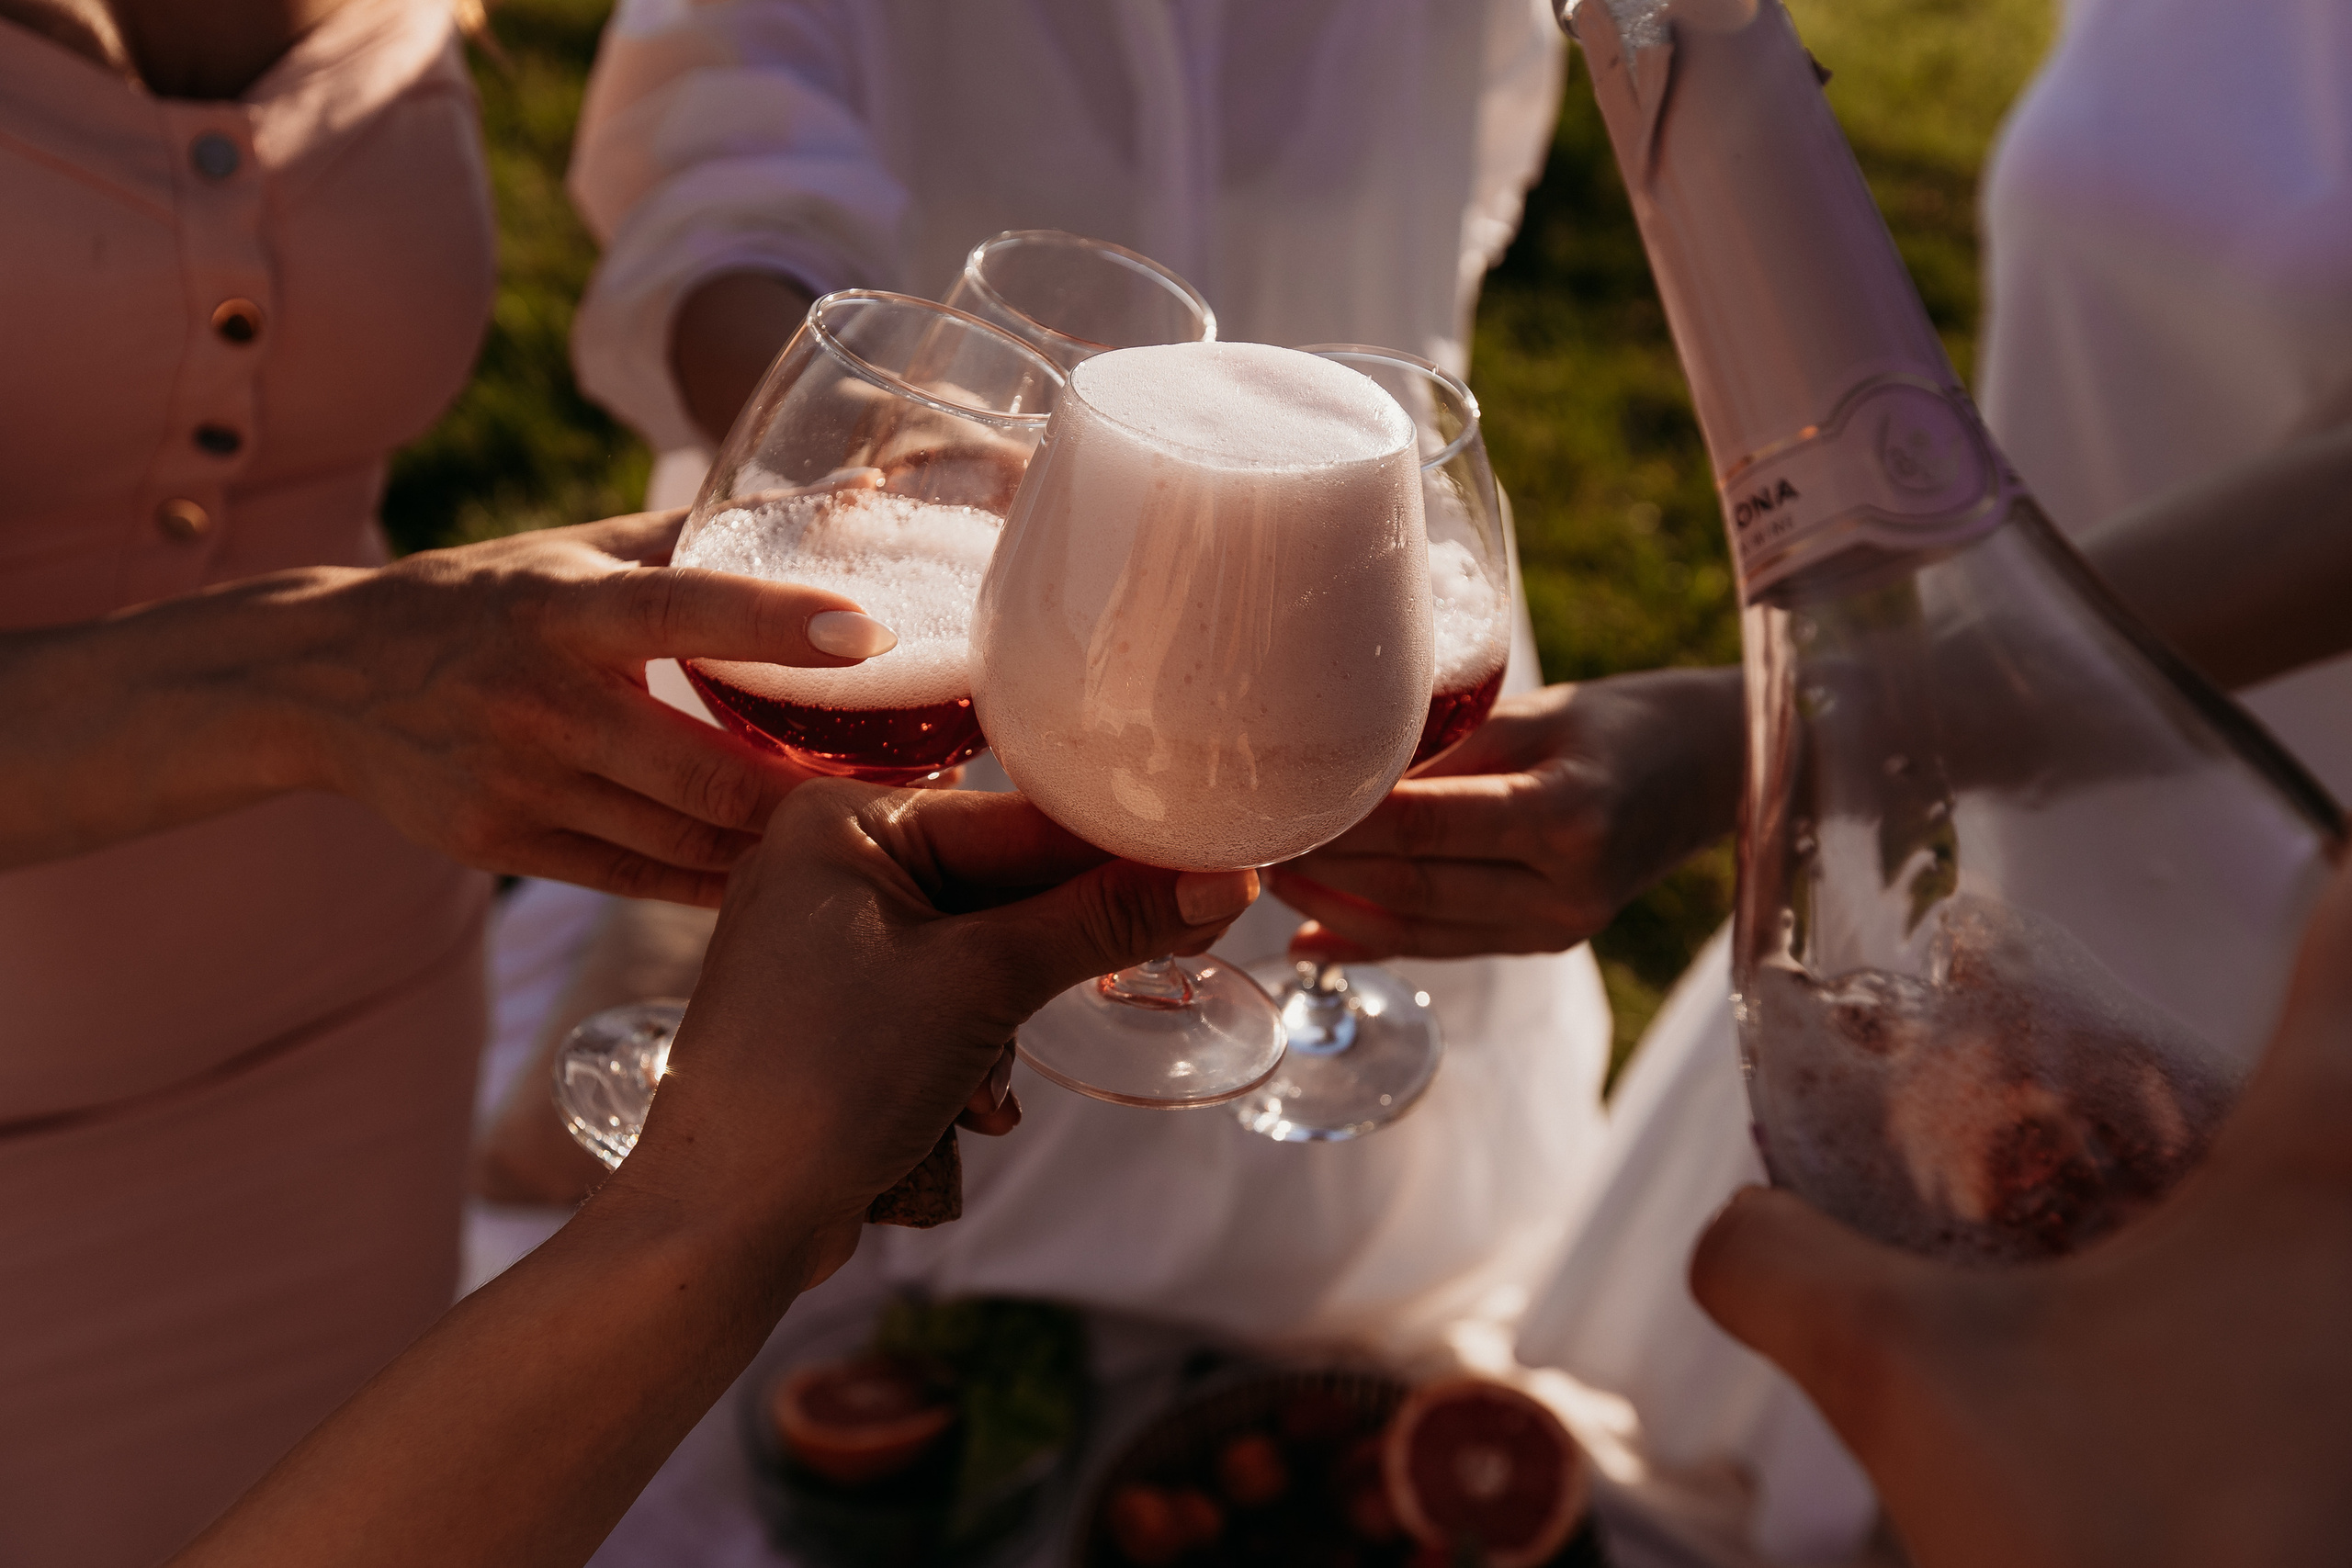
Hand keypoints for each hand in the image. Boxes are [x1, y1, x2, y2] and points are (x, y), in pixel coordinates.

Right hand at [296, 510, 890, 904]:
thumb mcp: (572, 553)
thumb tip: (855, 496)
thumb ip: (703, 535)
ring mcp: (518, 785)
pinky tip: (788, 870)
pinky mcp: (505, 847)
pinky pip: (647, 878)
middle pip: (708, 769)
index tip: (873, 632)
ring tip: (876, 824)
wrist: (319, 682)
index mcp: (561, 607)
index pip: (681, 610)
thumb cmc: (482, 601)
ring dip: (789, 842)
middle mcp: (539, 702)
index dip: (779, 622)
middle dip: (822, 788)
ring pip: (688, 837)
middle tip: (921, 775)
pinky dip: (724, 879)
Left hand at [615, 783, 1259, 1274]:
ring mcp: (832, 939)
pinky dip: (974, 1050)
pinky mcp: (841, 1010)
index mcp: (842, 817)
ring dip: (1010, 1020)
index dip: (1120, 853)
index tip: (1218, 866)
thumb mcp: (981, 985)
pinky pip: (947, 1001)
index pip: (1018, 819)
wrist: (724, 1220)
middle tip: (1177, 952)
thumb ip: (1102, 923)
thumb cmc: (824, 1078)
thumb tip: (1222, 880)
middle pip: (1004, 883)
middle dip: (1058, 951)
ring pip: (985, 951)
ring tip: (987, 1086)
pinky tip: (969, 1108)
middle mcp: (830, 861)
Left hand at [1266, 667, 1742, 959]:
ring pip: (1420, 929)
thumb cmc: (1621, 721)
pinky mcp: (1546, 941)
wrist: (1712, 771)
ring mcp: (1557, 926)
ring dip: (1336, 911)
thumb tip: (1339, 772)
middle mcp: (1564, 886)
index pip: (1424, 825)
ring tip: (1270, 880)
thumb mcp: (1536, 714)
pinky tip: (1312, 935)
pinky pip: (1444, 944)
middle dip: (1322, 869)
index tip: (1275, 802)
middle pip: (1412, 886)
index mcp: (1565, 816)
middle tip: (1250, 841)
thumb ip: (1445, 750)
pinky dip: (1373, 940)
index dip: (1341, 822)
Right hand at [1689, 857, 2351, 1567]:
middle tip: (2155, 1049)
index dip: (2287, 864)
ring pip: (2337, 1168)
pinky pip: (2330, 1284)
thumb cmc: (2137, 1551)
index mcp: (2335, 1150)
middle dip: (2263, 1020)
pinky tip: (2190, 1344)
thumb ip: (1786, 1269)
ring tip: (2158, 1199)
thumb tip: (1728, 1230)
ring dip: (2270, 1156)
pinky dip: (2276, 1281)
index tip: (2199, 887)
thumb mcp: (1912, 1387)